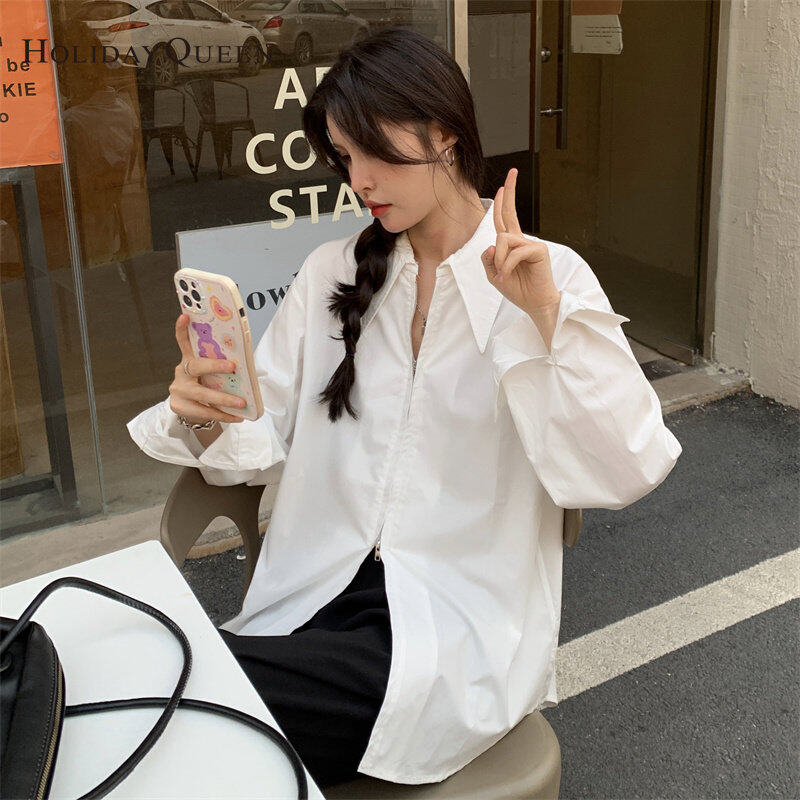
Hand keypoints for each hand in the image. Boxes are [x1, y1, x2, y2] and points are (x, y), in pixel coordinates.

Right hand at [168, 313, 246, 423]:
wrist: (190, 410)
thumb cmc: (205, 386)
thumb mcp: (209, 374)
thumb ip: (217, 366)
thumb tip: (243, 364)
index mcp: (188, 360)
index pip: (183, 342)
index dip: (182, 329)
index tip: (185, 316)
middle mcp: (181, 372)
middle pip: (195, 366)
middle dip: (214, 366)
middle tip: (232, 367)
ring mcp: (178, 390)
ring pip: (201, 394)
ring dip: (223, 399)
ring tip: (241, 403)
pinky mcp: (179, 407)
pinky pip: (204, 411)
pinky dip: (223, 415)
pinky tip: (237, 417)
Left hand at [480, 168, 561, 313]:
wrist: (534, 303)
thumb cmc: (517, 289)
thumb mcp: (494, 275)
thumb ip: (488, 260)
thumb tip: (490, 243)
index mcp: (511, 244)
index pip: (503, 219)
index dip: (500, 203)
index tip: (501, 187)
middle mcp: (521, 240)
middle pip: (510, 211)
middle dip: (509, 191)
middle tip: (512, 171)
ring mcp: (531, 243)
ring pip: (503, 239)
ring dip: (498, 260)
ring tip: (502, 275)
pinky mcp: (539, 249)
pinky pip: (514, 252)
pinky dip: (506, 266)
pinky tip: (508, 276)